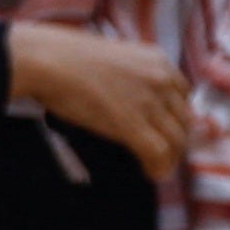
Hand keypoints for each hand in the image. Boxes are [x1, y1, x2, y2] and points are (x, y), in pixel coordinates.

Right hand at [9, 22, 189, 178]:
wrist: (45, 60)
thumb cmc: (62, 56)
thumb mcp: (110, 56)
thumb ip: (128, 74)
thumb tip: (125, 95)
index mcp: (156, 60)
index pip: (184, 94)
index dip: (175, 116)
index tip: (164, 128)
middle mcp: (160, 79)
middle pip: (184, 119)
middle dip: (176, 139)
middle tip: (161, 152)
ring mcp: (149, 102)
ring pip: (176, 140)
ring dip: (169, 158)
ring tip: (156, 167)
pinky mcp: (133, 124)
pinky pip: (158, 153)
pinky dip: (158, 168)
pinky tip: (149, 173)